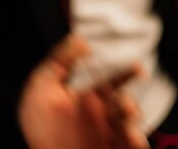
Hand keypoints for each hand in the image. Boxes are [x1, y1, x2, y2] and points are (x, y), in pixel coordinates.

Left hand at [18, 35, 147, 148]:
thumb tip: (78, 40)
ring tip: (124, 104)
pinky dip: (136, 140)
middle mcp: (101, 115)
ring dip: (130, 109)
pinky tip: (131, 134)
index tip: (128, 58)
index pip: (109, 78)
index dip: (120, 67)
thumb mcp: (41, 86)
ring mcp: (108, 134)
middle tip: (137, 72)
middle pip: (123, 94)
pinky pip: (132, 146)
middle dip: (132, 84)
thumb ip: (59, 61)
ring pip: (130, 119)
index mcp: (87, 97)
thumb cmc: (40, 128)